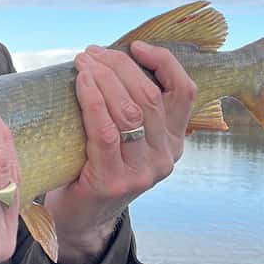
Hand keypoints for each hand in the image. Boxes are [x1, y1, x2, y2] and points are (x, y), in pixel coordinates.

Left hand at [44, 42, 196, 263]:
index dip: (164, 62)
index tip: (135, 46)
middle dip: (120, 66)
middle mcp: (165, 156)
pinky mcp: (113, 182)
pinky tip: (81, 83)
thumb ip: (132, 106)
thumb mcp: (126, 137)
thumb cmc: (96, 164)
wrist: (78, 217)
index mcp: (174, 140)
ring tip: (82, 63)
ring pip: (130, 111)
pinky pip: (106, 132)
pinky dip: (93, 101)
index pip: (185, 92)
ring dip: (103, 79)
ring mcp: (142, 172)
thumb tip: (110, 55)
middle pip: (150, 96)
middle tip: (92, 53)